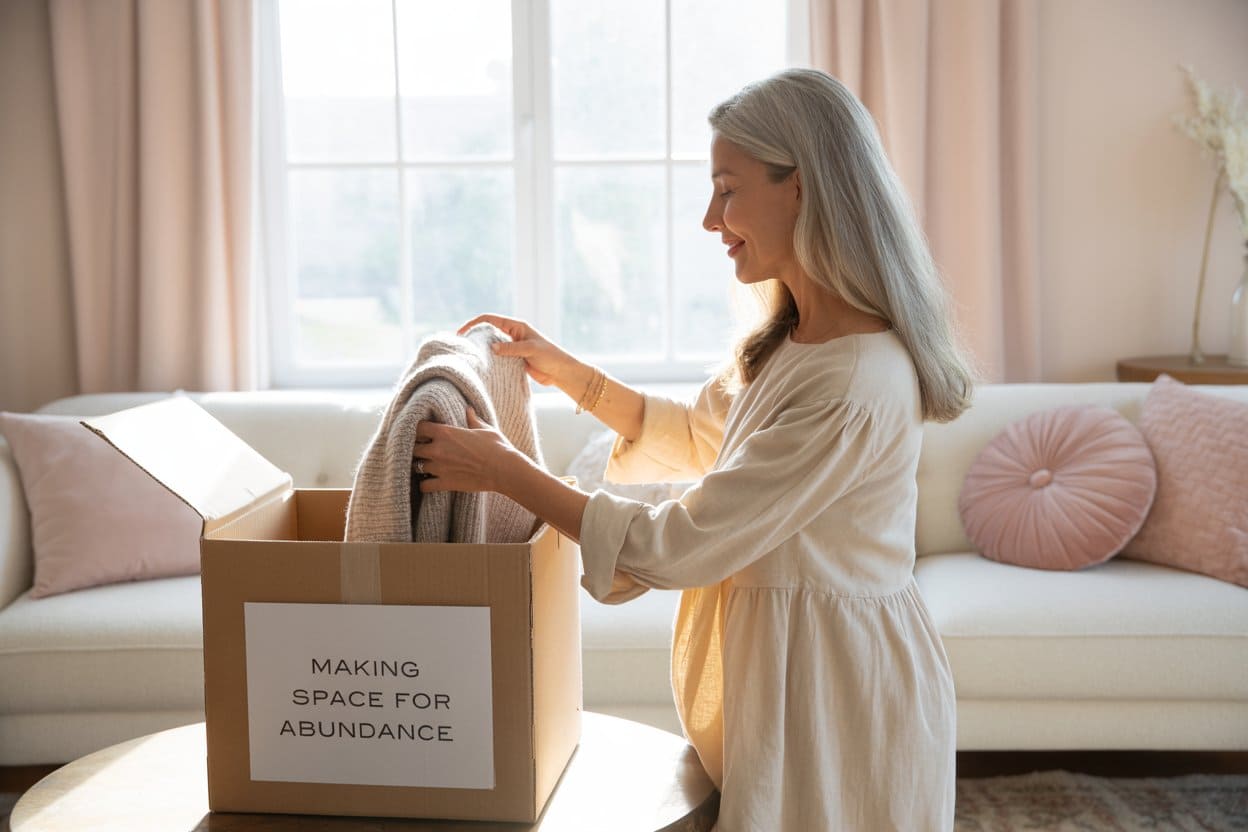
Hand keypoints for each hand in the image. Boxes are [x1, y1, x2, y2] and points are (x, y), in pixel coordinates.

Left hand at [413, 408, 521, 494]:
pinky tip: (429, 482)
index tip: (424, 433)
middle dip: (417, 448)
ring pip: (416, 466)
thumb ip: (472, 419)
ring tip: (426, 465)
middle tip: (423, 450)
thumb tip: (469, 409)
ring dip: (420, 465)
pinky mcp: (445, 483)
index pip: (418, 427)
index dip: (419, 430)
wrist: (504, 470)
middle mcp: (438, 449)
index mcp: (445, 433)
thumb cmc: (497, 447)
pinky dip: (424, 484)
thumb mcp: (485, 429)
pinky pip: (424, 486)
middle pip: (413, 448)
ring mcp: (440, 468)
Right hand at [459, 313, 575, 387]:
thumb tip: (491, 348)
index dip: (474, 323)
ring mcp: (512, 348)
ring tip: (468, 357)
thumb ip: (511, 348)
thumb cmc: (550, 356)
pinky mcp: (513, 361)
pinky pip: (497, 359)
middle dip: (475, 337)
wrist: (561, 372)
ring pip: (492, 346)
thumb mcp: (530, 349)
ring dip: (481, 350)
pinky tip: (482, 367)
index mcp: (516, 326)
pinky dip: (490, 361)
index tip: (462, 332)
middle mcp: (512, 335)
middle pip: (488, 332)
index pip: (490, 320)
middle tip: (462, 347)